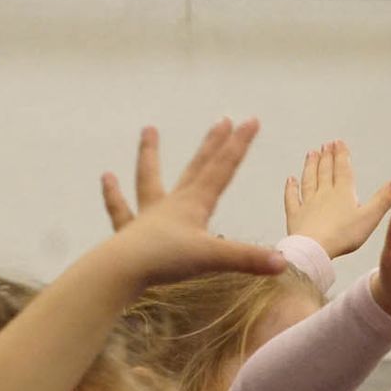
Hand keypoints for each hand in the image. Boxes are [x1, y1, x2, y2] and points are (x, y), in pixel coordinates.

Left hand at [92, 119, 282, 286]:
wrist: (121, 270)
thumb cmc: (166, 259)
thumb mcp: (213, 258)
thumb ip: (248, 258)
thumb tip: (283, 261)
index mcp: (194, 204)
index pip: (222, 169)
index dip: (239, 145)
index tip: (250, 120)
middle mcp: (172, 203)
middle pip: (196, 167)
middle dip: (212, 144)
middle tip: (222, 119)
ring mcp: (148, 215)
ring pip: (149, 178)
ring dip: (150, 154)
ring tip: (148, 130)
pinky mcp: (129, 232)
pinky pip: (120, 209)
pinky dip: (113, 195)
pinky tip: (107, 178)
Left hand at [281, 140, 390, 258]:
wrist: (315, 248)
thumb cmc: (344, 236)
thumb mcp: (370, 217)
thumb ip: (384, 199)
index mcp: (343, 193)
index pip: (342, 169)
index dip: (341, 155)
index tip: (338, 142)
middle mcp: (324, 194)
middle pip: (325, 171)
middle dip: (326, 156)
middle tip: (325, 144)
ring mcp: (307, 204)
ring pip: (309, 180)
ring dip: (310, 166)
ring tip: (311, 154)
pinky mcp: (295, 216)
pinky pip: (292, 198)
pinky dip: (291, 188)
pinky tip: (290, 180)